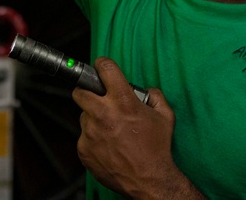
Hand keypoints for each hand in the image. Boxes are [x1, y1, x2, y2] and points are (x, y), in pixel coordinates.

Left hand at [72, 58, 200, 198]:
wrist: (149, 180)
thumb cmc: (157, 149)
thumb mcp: (165, 116)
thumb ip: (155, 96)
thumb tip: (144, 91)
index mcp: (124, 102)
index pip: (105, 69)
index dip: (102, 65)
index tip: (101, 66)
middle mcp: (104, 114)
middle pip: (80, 91)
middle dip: (87, 91)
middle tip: (97, 98)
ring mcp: (91, 132)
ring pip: (83, 115)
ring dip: (93, 118)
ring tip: (109, 129)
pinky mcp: (84, 149)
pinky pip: (83, 136)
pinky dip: (93, 138)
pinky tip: (107, 145)